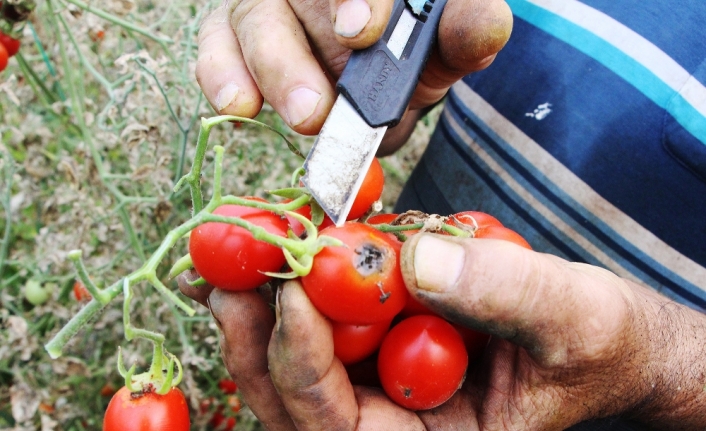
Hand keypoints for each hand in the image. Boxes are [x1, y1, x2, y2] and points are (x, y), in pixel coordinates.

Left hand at [180, 233, 705, 429]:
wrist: (601, 335)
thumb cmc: (597, 345)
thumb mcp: (573, 320)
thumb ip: (505, 294)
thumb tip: (417, 260)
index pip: (341, 427)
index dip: (304, 364)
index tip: (293, 290)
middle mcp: (392, 418)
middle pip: (294, 401)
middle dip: (256, 340)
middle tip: (227, 279)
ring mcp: (381, 379)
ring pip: (295, 361)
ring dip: (260, 307)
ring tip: (235, 252)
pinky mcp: (381, 337)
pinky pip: (324, 319)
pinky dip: (297, 280)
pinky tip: (279, 240)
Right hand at [195, 0, 512, 152]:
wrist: (384, 80)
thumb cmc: (413, 52)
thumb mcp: (448, 44)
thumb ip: (466, 31)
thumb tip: (484, 26)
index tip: (359, 33)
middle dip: (302, 53)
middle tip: (316, 108)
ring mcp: (270, 4)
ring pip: (253, 21)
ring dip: (271, 72)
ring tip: (300, 117)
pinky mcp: (235, 36)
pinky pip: (216, 47)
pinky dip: (221, 75)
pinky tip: (238, 105)